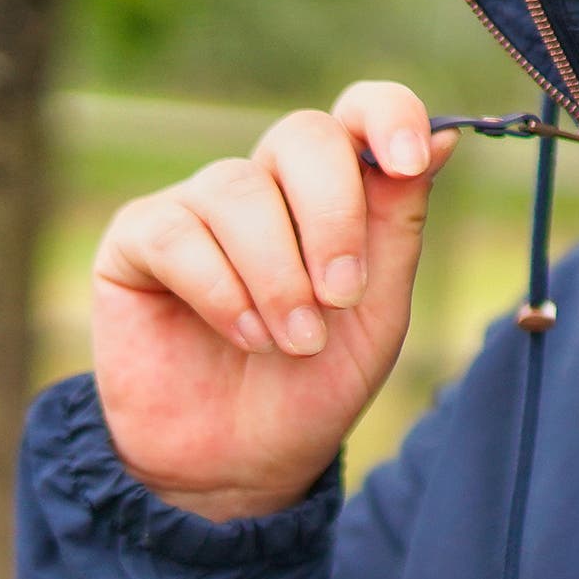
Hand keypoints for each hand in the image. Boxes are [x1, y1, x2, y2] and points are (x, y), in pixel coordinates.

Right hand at [88, 81, 457, 520]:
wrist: (236, 466)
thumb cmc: (310, 387)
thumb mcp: (376, 314)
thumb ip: (398, 226)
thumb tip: (440, 138)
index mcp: (332, 191)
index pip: (359, 112)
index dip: (386, 116)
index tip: (408, 161)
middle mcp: (265, 183)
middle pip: (302, 136)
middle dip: (333, 217)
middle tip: (341, 297)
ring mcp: (197, 206)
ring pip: (240, 192)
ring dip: (278, 276)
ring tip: (293, 342)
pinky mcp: (138, 238)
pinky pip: (179, 234)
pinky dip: (222, 291)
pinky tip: (242, 336)